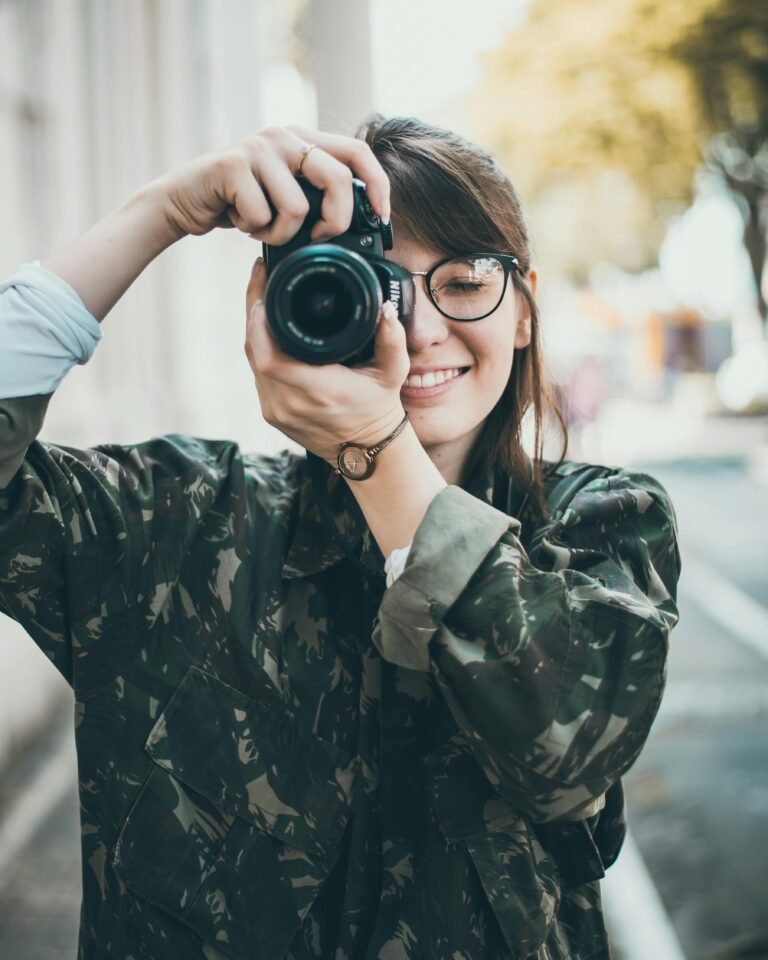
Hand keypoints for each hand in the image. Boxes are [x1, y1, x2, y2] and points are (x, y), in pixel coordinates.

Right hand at [150, 125, 390, 242]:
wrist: (184, 200)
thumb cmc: (241, 203)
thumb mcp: (286, 194)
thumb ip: (318, 196)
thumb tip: (363, 223)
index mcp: (304, 139)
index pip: (357, 151)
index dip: (377, 184)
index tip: (382, 217)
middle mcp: (284, 135)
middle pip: (337, 180)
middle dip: (335, 222)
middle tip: (317, 239)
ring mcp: (258, 147)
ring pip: (297, 208)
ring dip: (281, 234)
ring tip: (262, 227)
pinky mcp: (232, 165)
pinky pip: (263, 216)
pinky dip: (254, 231)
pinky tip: (239, 220)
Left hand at [244, 258, 409, 464]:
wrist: (364, 449)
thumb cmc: (378, 408)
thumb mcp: (393, 373)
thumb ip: (392, 339)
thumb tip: (385, 309)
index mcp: (318, 391)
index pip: (270, 357)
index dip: (259, 322)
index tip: (266, 291)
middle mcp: (291, 404)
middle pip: (254, 352)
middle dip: (254, 314)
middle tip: (262, 282)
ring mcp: (276, 411)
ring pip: (252, 362)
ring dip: (255, 331)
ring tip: (263, 301)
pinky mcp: (270, 413)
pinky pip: (257, 374)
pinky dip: (260, 351)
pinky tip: (266, 332)